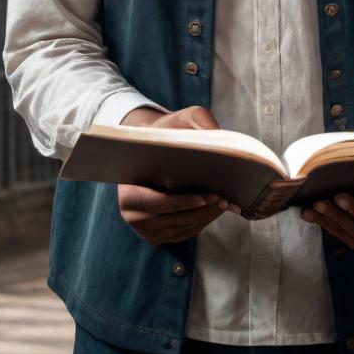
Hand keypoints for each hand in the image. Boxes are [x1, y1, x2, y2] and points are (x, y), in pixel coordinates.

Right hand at [116, 105, 240, 245]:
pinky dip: (201, 223)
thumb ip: (198, 122)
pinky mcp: (157, 235)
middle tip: (224, 200)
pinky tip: (214, 209)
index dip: (185, 201)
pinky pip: (183, 233)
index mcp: (128, 193)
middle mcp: (133, 216)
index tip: (208, 196)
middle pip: (175, 219)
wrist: (150, 147)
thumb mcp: (181, 118)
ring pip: (182, 228)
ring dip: (206, 217)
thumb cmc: (165, 132)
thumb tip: (218, 137)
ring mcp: (145, 229)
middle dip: (203, 210)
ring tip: (225, 203)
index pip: (159, 203)